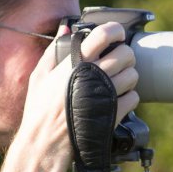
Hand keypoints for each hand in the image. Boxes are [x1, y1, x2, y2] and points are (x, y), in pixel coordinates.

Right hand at [20, 22, 139, 160]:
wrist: (45, 142)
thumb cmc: (39, 111)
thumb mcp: (39, 76)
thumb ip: (53, 50)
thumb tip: (65, 29)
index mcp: (75, 62)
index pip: (105, 33)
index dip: (116, 30)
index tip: (117, 34)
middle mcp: (92, 74)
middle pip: (126, 53)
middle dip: (125, 55)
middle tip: (119, 60)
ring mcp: (104, 94)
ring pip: (133, 75)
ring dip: (129, 76)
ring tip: (117, 81)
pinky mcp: (113, 113)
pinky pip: (133, 98)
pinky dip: (129, 98)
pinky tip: (118, 100)